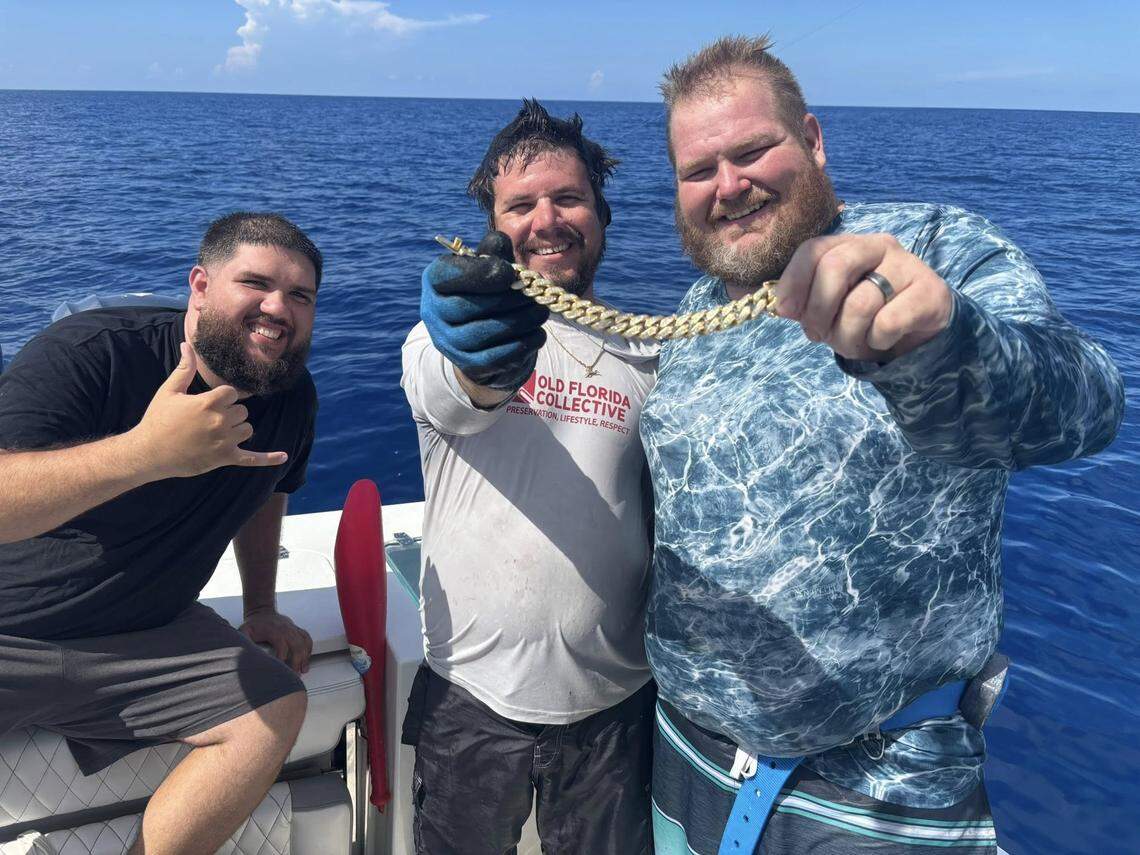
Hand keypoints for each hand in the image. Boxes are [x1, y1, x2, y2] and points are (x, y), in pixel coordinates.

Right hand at [131, 343, 288, 478]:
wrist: (148, 452)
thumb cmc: (158, 419)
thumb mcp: (170, 391)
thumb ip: (185, 368)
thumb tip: (188, 345)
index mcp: (208, 403)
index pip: (233, 393)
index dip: (222, 397)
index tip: (207, 404)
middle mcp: (220, 422)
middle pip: (242, 411)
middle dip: (229, 413)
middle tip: (205, 421)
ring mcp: (224, 442)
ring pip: (247, 429)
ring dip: (237, 429)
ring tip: (214, 433)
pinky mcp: (225, 458)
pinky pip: (252, 458)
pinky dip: (268, 459)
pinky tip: (284, 456)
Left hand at [240, 608, 312, 672]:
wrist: (262, 612)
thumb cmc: (254, 624)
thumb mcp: (244, 631)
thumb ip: (243, 642)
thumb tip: (242, 655)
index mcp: (273, 630)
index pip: (282, 644)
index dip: (282, 657)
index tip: (281, 669)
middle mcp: (286, 628)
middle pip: (296, 645)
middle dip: (297, 661)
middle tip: (294, 674)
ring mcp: (293, 628)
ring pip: (304, 642)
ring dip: (305, 657)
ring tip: (303, 670)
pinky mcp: (297, 630)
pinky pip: (307, 639)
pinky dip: (309, 649)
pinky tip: (307, 659)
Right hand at [421, 231, 548, 389]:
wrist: (481, 337)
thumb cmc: (487, 290)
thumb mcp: (489, 266)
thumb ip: (494, 252)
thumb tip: (499, 242)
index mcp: (435, 281)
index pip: (447, 276)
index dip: (479, 274)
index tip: (510, 273)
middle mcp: (433, 312)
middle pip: (466, 307)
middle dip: (506, 300)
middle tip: (535, 294)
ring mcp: (448, 342)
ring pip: (481, 334)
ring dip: (518, 322)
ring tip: (541, 312)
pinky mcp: (467, 364)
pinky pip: (494, 358)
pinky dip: (520, 345)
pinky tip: (537, 334)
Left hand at [773, 233, 952, 360]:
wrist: (918, 328)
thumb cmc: (866, 314)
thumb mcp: (831, 305)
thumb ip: (805, 301)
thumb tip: (780, 304)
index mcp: (849, 244)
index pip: (814, 249)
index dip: (794, 280)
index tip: (786, 311)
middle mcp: (879, 246)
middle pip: (835, 267)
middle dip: (818, 309)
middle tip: (817, 335)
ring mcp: (908, 266)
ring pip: (860, 303)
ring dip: (846, 335)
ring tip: (850, 343)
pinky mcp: (930, 292)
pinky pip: (888, 322)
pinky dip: (876, 340)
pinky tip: (880, 340)